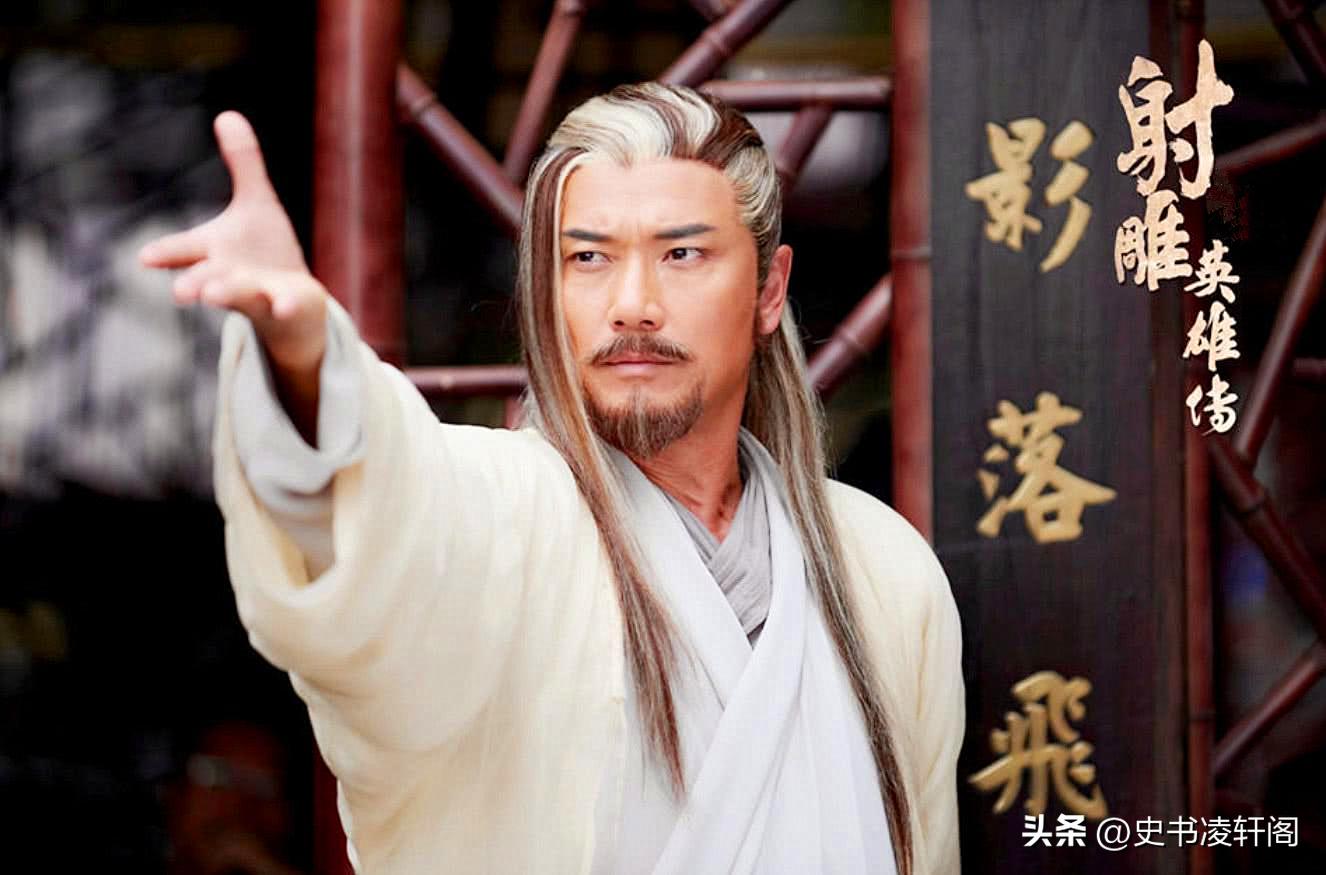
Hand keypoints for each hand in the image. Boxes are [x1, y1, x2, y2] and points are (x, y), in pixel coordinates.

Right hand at [139, 111, 326, 374]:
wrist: (294, 300)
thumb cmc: (265, 251)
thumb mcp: (256, 203)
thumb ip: (243, 163)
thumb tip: (227, 114)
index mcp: (215, 250)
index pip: (183, 248)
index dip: (165, 253)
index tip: (145, 257)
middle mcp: (229, 275)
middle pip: (206, 278)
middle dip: (194, 283)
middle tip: (182, 292)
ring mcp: (257, 293)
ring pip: (238, 294)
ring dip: (226, 294)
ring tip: (211, 295)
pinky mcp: (285, 304)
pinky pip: (283, 306)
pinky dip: (283, 305)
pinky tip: (285, 304)